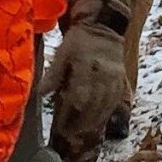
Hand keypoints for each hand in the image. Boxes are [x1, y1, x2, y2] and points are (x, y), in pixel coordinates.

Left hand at [41, 16, 128, 143]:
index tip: (60, 127)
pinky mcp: (121, 80)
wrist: (103, 28)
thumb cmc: (79, 41)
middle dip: (81, 122)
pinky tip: (98, 121)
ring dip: (94, 121)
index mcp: (86, 68)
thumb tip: (41, 94)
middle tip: (70, 134)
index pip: (78, 97)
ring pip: (105, 106)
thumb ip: (53, 74)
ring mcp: (114, 79)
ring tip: (82, 132)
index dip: (69, 114)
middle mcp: (102, 75)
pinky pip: (115, 101)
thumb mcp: (62, 53)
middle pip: (92, 105)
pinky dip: (106, 113)